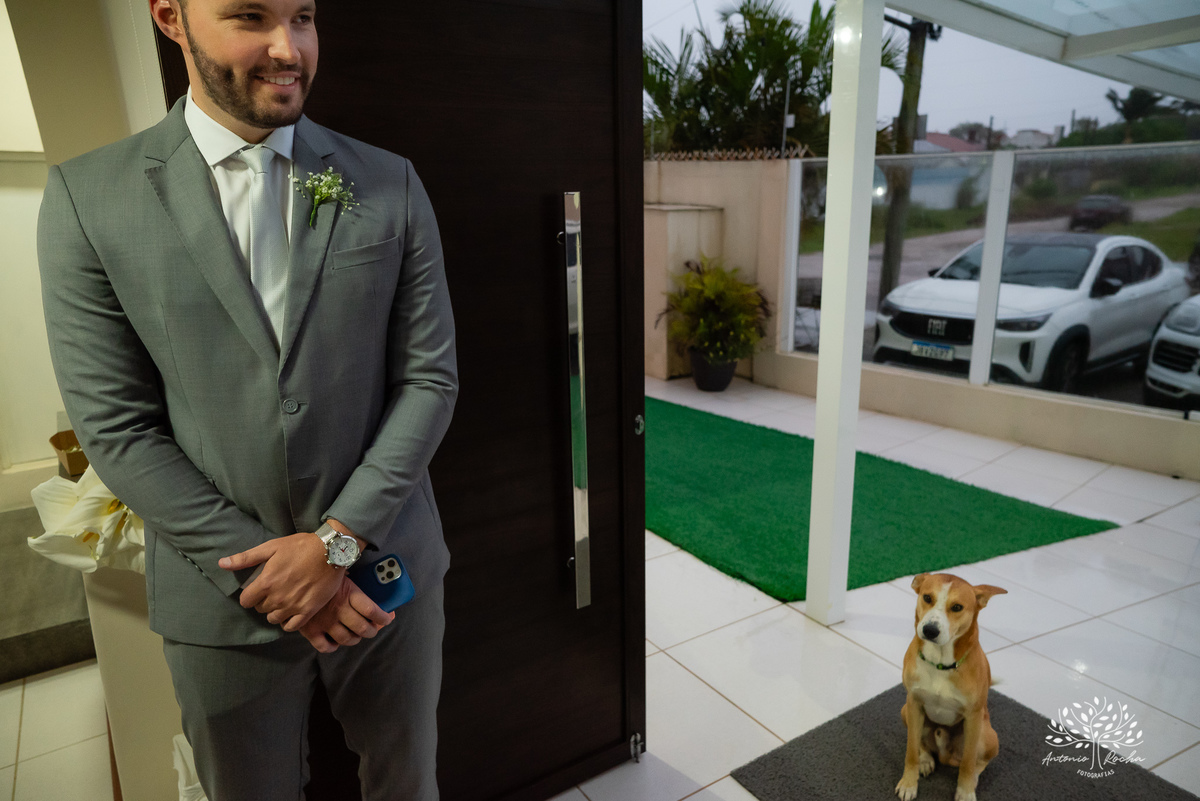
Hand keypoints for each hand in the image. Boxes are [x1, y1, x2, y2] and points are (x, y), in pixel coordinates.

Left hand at [220, 531, 342, 630]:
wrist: (331, 551)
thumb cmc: (300, 546)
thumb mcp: (271, 547)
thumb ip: (245, 558)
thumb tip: (221, 564)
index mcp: (266, 583)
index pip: (246, 601)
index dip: (249, 596)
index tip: (257, 590)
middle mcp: (277, 598)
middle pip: (260, 610)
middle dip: (263, 601)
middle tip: (274, 591)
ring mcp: (293, 606)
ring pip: (274, 619)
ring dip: (275, 611)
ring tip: (283, 600)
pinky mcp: (308, 611)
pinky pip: (291, 627)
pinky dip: (288, 621)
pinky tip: (291, 611)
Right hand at [299, 575, 395, 652]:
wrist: (293, 573)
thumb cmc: (322, 570)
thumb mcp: (342, 572)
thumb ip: (355, 583)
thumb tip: (375, 586)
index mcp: (349, 593)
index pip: (373, 611)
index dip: (384, 618)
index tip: (388, 618)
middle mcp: (339, 610)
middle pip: (363, 628)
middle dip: (372, 631)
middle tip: (374, 628)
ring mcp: (325, 621)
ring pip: (347, 639)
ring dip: (355, 639)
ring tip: (356, 634)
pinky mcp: (310, 629)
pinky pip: (324, 646)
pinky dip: (332, 647)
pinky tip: (335, 642)